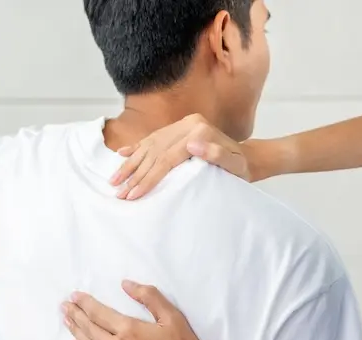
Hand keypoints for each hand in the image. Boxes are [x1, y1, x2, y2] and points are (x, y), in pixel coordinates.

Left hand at [62, 281, 209, 339]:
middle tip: (64, 306)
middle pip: (88, 328)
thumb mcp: (172, 317)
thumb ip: (149, 297)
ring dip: (76, 332)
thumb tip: (125, 284)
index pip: (98, 313)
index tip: (74, 296)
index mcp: (128, 330)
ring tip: (67, 321)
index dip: (84, 303)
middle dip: (75, 315)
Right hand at [110, 113, 263, 199]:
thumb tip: (193, 146)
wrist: (246, 158)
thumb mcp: (235, 165)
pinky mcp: (178, 130)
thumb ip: (217, 155)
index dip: (149, 177)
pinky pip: (152, 139)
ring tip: (115, 181)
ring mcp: (181, 126)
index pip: (167, 157)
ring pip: (149, 145)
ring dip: (131, 164)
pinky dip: (137, 148)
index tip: (135, 194)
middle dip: (135, 174)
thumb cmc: (241, 167)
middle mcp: (188, 124)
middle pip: (155, 151)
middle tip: (119, 193)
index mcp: (199, 130)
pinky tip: (122, 155)